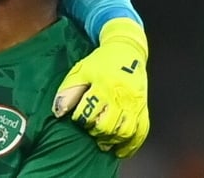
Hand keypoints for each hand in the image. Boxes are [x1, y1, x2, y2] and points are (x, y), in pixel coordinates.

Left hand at [52, 18, 148, 157]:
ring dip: (112, 140)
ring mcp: (135, 104)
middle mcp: (121, 96)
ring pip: (125, 132)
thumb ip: (68, 90)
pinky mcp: (144, 109)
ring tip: (102, 142)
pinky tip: (121, 152)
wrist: (127, 51)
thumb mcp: (81, 71)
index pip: (89, 111)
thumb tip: (58, 112)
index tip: (78, 117)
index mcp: (103, 85)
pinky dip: (132, 146)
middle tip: (90, 129)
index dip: (80, 118)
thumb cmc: (101, 62)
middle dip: (95, 131)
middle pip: (107, 125)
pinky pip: (142, 132)